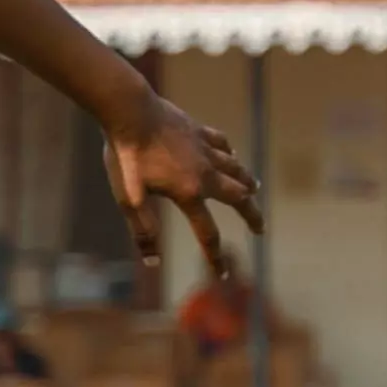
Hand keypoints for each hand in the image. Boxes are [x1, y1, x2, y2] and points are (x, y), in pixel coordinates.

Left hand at [103, 89, 263, 283]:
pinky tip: (231, 155)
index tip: (223, 275)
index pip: (208, 233)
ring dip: (247, 183)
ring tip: (255, 190)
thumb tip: (153, 262)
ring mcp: (204, 149)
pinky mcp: (198, 130)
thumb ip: (143, 230)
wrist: (129, 111)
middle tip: (260, 228)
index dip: (216, 257)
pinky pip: (222, 144)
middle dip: (251, 216)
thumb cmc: (126, 157)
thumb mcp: (129, 199)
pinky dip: (230, 154)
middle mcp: (205, 173)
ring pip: (236, 169)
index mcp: (189, 194)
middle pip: (237, 199)